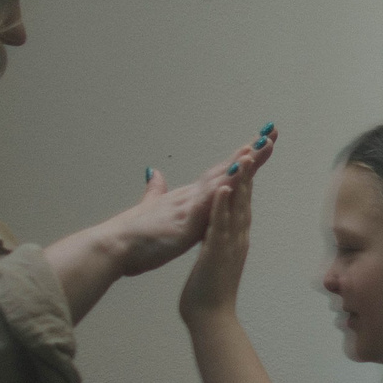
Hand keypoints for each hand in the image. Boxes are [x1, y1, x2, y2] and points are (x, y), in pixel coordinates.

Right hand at [109, 130, 280, 278]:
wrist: (112, 248)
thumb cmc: (132, 235)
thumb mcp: (150, 210)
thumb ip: (154, 191)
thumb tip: (154, 173)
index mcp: (188, 198)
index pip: (220, 174)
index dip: (240, 160)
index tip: (258, 144)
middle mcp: (190, 197)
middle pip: (225, 170)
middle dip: (250, 153)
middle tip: (270, 133)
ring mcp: (187, 207)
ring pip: (218, 180)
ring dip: (240, 164)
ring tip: (260, 146)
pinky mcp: (183, 222)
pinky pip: (205, 203)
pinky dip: (222, 189)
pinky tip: (236, 178)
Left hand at [177, 146, 266, 321]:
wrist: (210, 318)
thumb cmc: (208, 291)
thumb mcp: (214, 259)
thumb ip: (216, 241)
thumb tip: (217, 232)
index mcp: (235, 238)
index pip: (243, 202)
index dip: (247, 177)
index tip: (249, 154)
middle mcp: (238, 238)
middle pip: (246, 198)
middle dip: (251, 171)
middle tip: (259, 145)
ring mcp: (230, 245)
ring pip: (237, 208)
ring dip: (241, 182)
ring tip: (245, 156)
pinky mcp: (217, 253)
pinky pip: (220, 226)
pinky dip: (223, 206)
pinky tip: (225, 188)